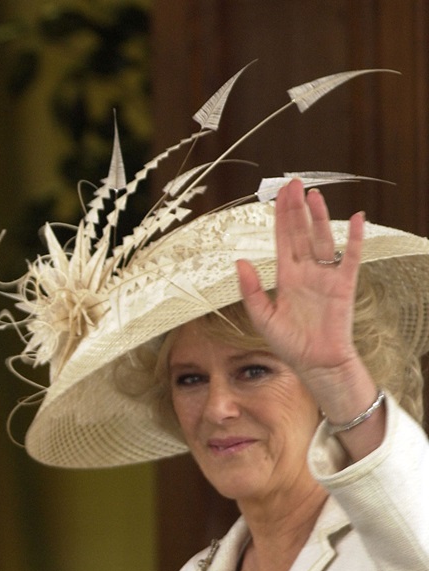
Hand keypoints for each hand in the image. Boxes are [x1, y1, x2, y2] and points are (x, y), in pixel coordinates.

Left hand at [236, 179, 363, 388]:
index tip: (278, 195)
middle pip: (301, 233)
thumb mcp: (262, 317)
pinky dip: (354, 237)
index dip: (280, 217)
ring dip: (319, 217)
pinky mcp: (344, 285)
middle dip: (296, 209)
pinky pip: (350, 256)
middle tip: (293, 183)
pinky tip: (355, 218)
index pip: (282, 240)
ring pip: (323, 239)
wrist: (315, 363)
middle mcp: (306, 272)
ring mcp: (325, 276)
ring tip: (314, 195)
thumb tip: (239, 261)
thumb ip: (250, 290)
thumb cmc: (289, 344)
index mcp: (285, 277)